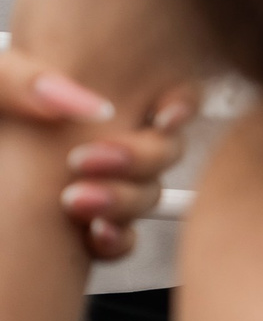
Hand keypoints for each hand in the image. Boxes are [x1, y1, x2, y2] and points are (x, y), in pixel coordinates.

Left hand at [61, 86, 196, 260]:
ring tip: (77, 200)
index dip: (183, 104)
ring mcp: (104, 189)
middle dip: (140, 157)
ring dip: (123, 200)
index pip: (170, 93)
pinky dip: (116, 240)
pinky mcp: (86, 231)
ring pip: (149, 196)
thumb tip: (86, 102)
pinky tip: (93, 234)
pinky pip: (124, 240)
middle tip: (86, 160)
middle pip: (167, 149)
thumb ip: (22, 79)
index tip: (165, 117)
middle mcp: (112, 144)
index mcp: (96, 100)